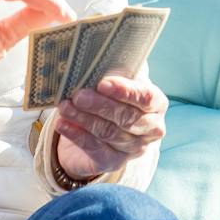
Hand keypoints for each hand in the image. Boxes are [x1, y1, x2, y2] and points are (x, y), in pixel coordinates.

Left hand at [53, 74, 168, 180]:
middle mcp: (151, 129)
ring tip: (65, 107)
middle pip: (127, 118)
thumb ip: (117, 71)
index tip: (103, 83)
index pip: (146, 98)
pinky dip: (76, 135)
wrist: (103, 133)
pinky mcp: (114, 161)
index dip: (125, 92)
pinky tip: (62, 124)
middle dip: (101, 106)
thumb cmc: (113, 100)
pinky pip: (94, 148)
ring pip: (108, 133)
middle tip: (79, 95)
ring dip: (84, 118)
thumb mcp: (119, 83)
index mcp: (157, 104)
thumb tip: (101, 57)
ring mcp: (134, 149)